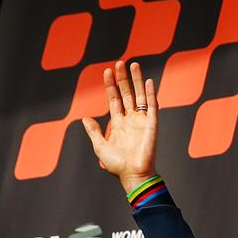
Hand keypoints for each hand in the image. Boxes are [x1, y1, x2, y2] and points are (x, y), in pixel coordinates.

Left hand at [79, 60, 159, 193]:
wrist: (132, 175)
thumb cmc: (117, 165)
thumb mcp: (99, 146)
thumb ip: (94, 131)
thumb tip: (85, 118)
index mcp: (119, 123)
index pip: (114, 99)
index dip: (110, 85)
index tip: (106, 71)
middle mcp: (131, 119)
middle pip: (127, 93)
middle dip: (122, 78)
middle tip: (120, 62)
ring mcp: (142, 120)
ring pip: (139, 95)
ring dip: (136, 80)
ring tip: (133, 64)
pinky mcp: (152, 124)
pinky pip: (151, 105)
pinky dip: (150, 93)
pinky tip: (148, 81)